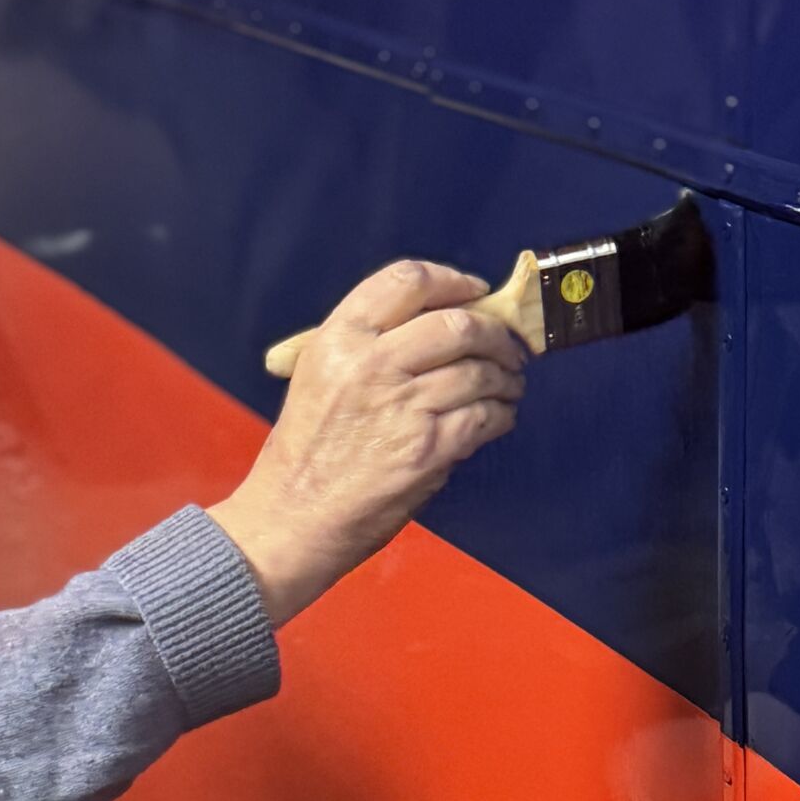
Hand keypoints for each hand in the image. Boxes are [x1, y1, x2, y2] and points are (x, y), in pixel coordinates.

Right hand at [210, 259, 524, 625]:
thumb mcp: (317, 377)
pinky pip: (484, 417)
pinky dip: (500, 416)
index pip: (409, 281)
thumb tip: (439, 326)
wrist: (292, 519)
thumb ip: (367, 346)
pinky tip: (497, 419)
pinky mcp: (426, 449)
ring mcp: (402, 406)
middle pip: (458, 324)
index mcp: (338, 339)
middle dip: (495, 334)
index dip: (453, 282)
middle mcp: (370, 364)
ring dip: (505, 378)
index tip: (474, 293)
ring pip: (480, 371)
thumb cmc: (304, 456)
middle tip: (507, 347)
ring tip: (507, 386)